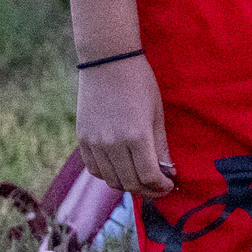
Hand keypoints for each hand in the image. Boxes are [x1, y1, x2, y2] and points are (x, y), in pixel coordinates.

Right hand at [74, 54, 174, 196]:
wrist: (107, 61)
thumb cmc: (139, 83)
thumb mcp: (157, 113)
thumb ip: (161, 146)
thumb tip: (168, 172)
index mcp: (137, 136)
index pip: (148, 177)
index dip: (161, 187)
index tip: (169, 186)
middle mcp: (113, 144)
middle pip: (129, 183)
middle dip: (147, 190)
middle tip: (157, 187)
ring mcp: (94, 143)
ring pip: (110, 180)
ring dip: (127, 184)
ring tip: (140, 178)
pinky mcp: (82, 139)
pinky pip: (94, 169)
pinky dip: (108, 175)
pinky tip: (120, 169)